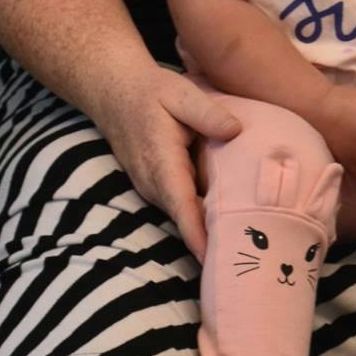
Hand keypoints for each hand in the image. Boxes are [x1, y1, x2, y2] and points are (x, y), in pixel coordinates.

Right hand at [96, 60, 240, 260]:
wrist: (114, 92)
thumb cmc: (151, 91)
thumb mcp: (181, 93)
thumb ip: (207, 113)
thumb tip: (236, 130)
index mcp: (161, 160)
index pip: (181, 205)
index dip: (196, 233)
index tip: (212, 258)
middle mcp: (153, 181)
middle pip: (183, 220)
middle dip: (208, 243)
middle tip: (242, 263)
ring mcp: (150, 187)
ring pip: (180, 216)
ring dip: (204, 235)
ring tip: (238, 254)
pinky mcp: (154, 187)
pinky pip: (179, 208)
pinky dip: (198, 220)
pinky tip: (225, 226)